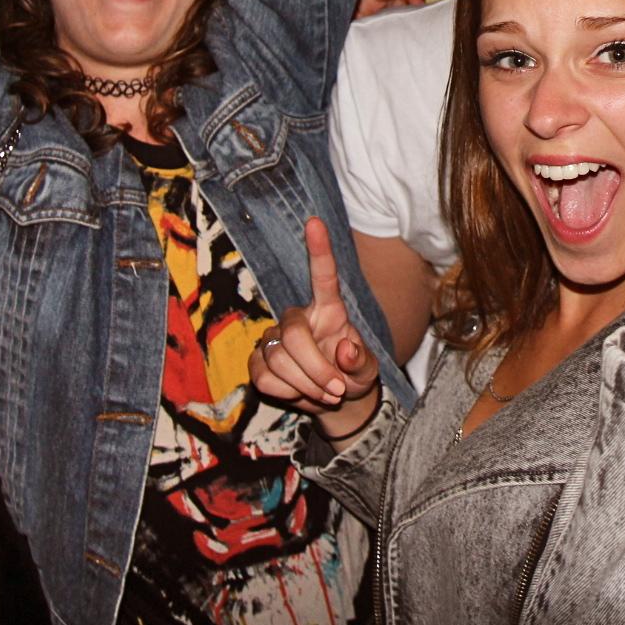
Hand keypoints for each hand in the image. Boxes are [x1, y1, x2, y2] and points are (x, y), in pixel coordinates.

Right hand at [248, 218, 380, 436]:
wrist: (333, 402)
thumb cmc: (351, 376)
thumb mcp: (367, 373)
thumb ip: (361, 362)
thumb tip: (345, 350)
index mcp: (329, 310)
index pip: (323, 276)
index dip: (319, 250)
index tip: (315, 222)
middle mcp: (298, 318)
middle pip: (293, 335)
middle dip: (316, 369)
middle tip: (336, 391)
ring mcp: (274, 338)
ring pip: (278, 358)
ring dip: (305, 385)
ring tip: (325, 393)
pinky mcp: (258, 361)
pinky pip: (264, 377)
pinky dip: (287, 393)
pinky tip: (300, 393)